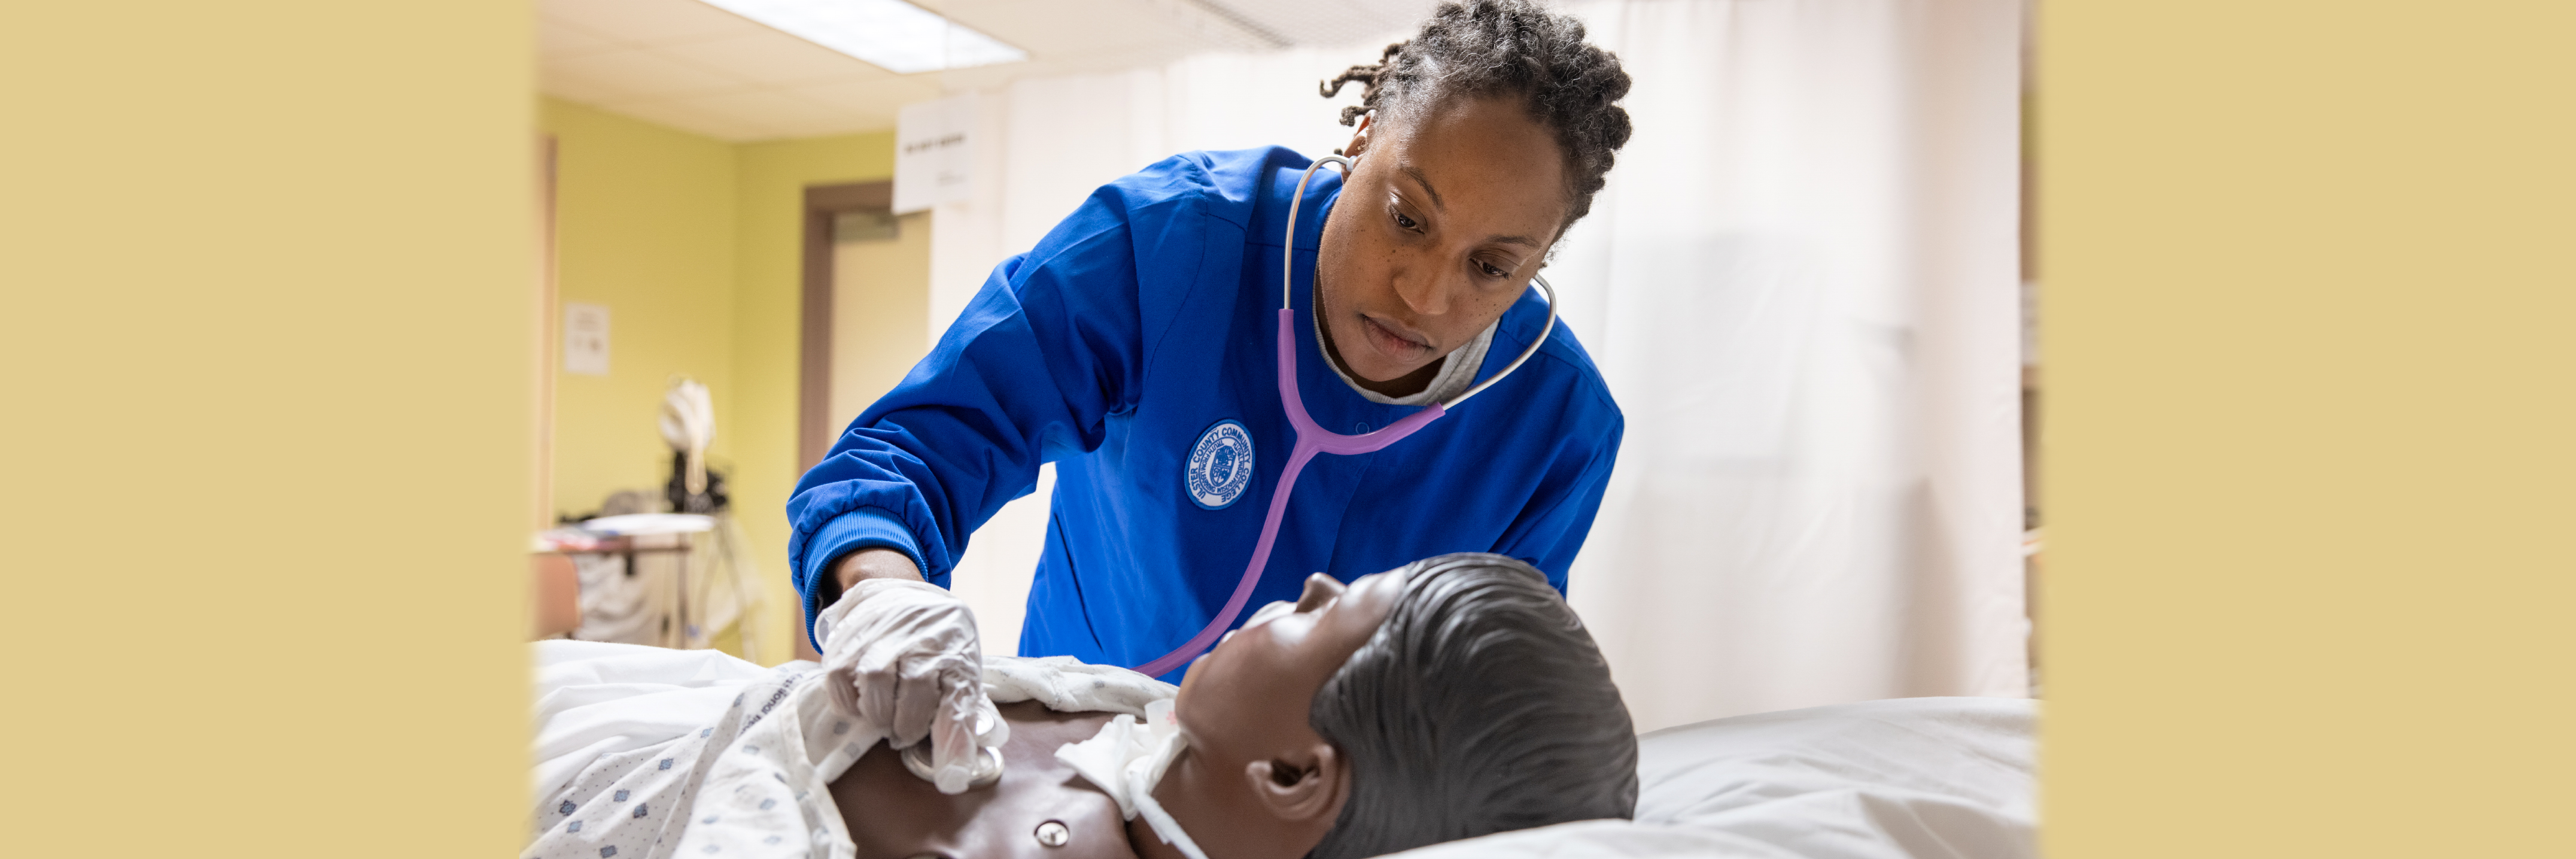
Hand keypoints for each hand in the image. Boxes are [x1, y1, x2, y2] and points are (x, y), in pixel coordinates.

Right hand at [815, 577, 1007, 793]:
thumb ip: (961, 717)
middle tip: (905, 730)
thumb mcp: (961, 672)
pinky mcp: (847, 645)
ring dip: (880, 716)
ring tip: (886, 716)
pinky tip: (862, 702)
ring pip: (876, 690)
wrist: (897, 592)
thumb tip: (956, 773)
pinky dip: (850, 705)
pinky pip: (841, 685)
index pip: (958, 704)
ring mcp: (881, 641)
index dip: (954, 744)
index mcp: (956, 654)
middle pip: (914, 699)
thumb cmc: (936, 643)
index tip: (951, 779)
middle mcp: (920, 643)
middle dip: (909, 726)